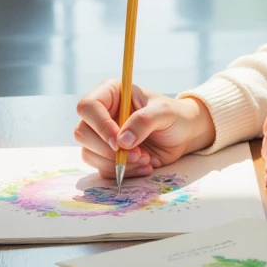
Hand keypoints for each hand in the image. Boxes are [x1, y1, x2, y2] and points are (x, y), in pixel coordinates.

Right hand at [74, 82, 215, 179]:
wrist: (183, 134)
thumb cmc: (174, 115)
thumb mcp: (164, 112)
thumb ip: (143, 122)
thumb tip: (122, 141)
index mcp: (111, 93)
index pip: (88, 106)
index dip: (99, 125)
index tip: (118, 142)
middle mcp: (102, 114)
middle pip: (83, 133)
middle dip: (109, 149)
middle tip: (138, 154)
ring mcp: (102, 136)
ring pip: (89, 153)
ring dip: (117, 163)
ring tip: (146, 159)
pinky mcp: (108, 155)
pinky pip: (103, 169)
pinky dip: (123, 172)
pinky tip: (145, 167)